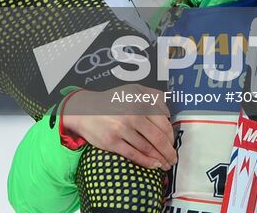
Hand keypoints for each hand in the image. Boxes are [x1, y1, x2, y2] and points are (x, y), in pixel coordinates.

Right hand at [59, 86, 175, 169]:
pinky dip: (147, 162)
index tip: (172, 144)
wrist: (84, 111)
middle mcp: (132, 115)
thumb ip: (153, 96)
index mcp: (140, 102)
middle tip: (173, 159)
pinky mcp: (112, 142)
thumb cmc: (111, 103)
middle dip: (168, 151)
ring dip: (160, 159)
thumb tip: (168, 113)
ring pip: (147, 148)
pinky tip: (154, 165)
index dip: (170, 137)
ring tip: (165, 164)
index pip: (163, 123)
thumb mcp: (132, 91)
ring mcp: (122, 129)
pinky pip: (134, 155)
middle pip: (158, 138)